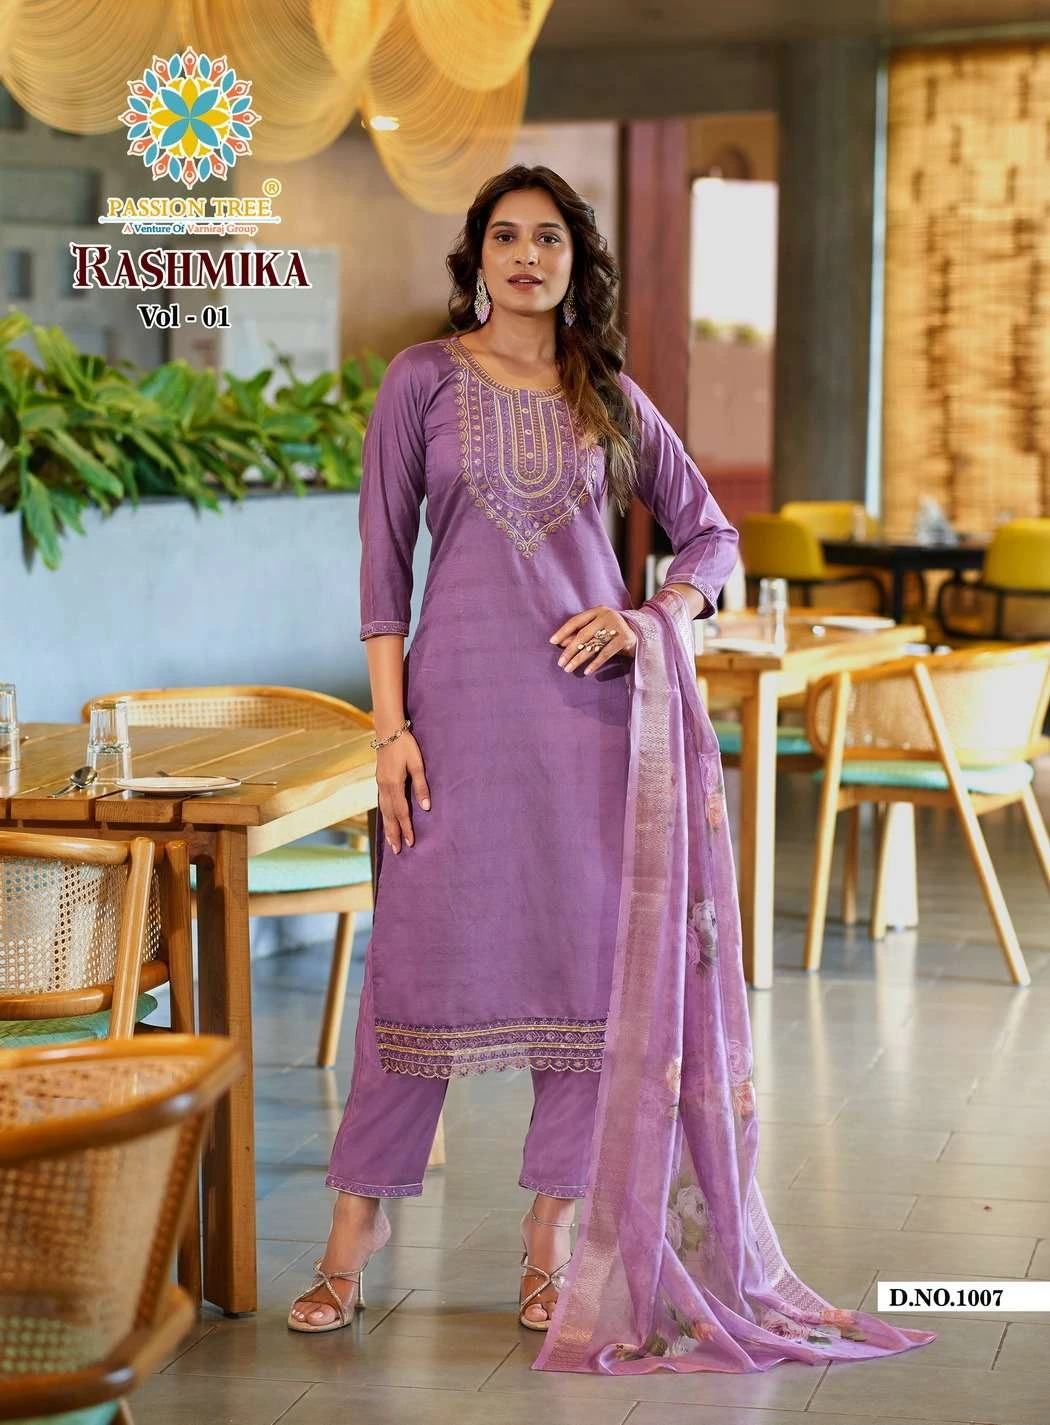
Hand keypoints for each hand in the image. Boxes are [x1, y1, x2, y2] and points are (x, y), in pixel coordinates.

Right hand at [376, 731, 430, 853]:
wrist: (388, 731)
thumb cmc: (406, 746)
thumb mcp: (417, 764)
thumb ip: (421, 786)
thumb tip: (426, 807)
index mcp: (394, 784)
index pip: (401, 812)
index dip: (406, 828)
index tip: (411, 843)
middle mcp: (384, 787)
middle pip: (389, 816)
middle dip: (394, 834)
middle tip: (397, 851)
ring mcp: (380, 784)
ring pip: (383, 811)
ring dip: (387, 827)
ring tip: (391, 841)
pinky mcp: (379, 781)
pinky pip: (381, 803)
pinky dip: (384, 815)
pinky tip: (387, 820)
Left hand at [549, 605, 636, 674]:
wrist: (640, 635)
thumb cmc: (612, 632)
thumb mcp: (596, 630)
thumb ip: (580, 634)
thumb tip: (561, 643)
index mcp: (598, 610)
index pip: (576, 620)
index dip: (563, 631)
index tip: (552, 642)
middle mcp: (607, 615)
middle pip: (583, 634)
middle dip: (570, 650)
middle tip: (560, 662)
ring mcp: (617, 626)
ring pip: (593, 645)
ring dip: (579, 659)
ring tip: (569, 668)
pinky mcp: (624, 638)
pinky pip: (605, 653)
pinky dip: (595, 663)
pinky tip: (587, 671)